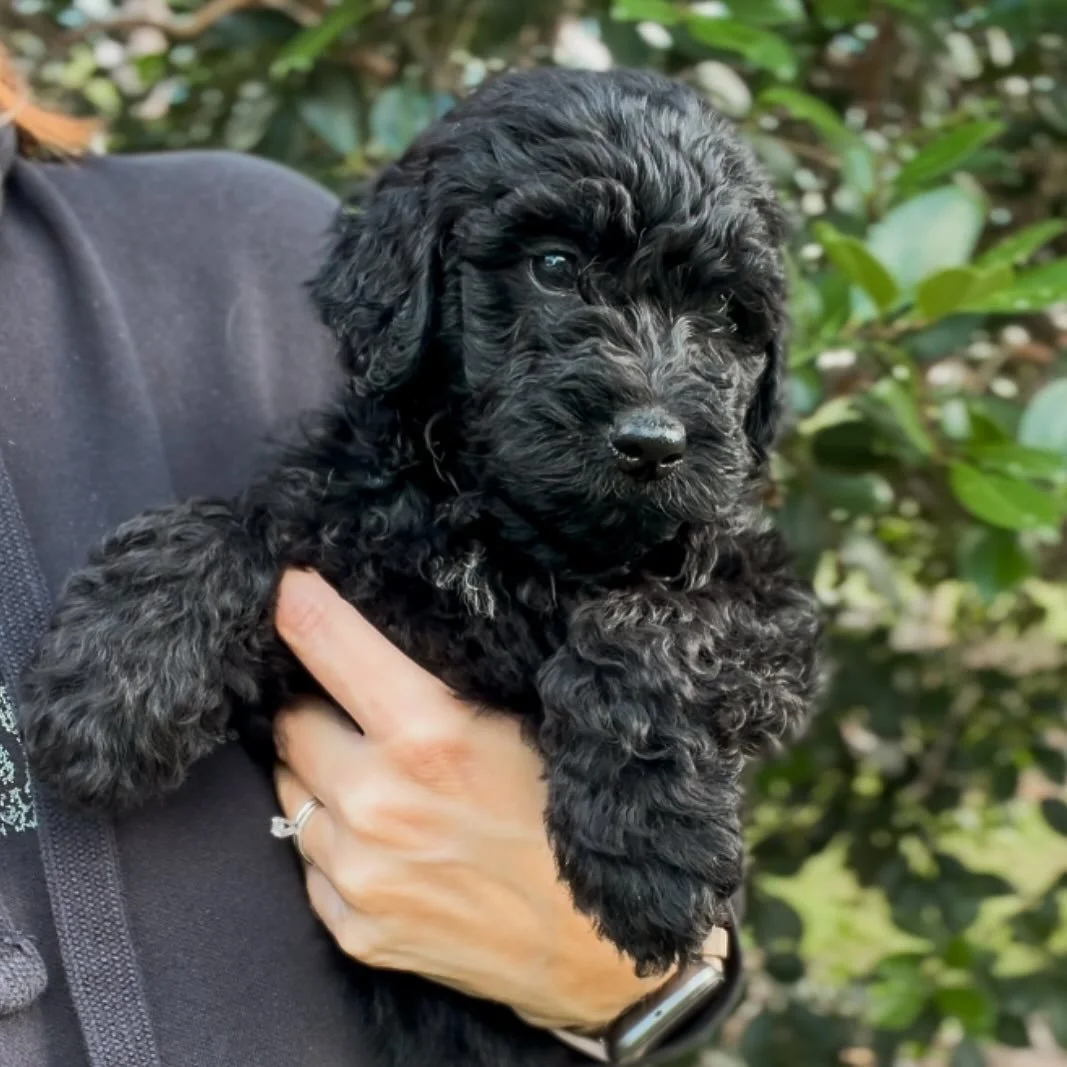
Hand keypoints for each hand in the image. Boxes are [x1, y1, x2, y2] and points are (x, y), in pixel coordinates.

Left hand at [272, 569, 726, 1030]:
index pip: (324, 639)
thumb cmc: (575, 817)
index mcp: (428, 735)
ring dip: (319, 772)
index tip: (288, 584)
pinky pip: (308, 859)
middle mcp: (377, 802)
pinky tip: (384, 839)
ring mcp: (359, 873)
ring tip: (374, 777)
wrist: (604, 947)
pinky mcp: (354, 929)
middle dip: (315, 703)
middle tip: (355, 708)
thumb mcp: (527, 722)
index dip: (298, 602)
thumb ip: (445, 679)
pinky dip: (332, 839)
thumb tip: (380, 632)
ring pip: (290, 789)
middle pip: (291, 720)